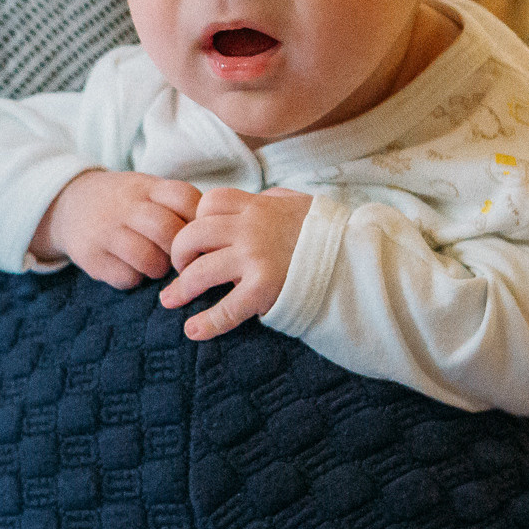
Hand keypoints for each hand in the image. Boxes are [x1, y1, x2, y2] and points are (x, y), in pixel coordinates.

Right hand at [31, 170, 201, 288]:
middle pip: (169, 231)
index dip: (199, 221)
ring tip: (155, 265)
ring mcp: (106, 231)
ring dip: (159, 269)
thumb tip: (217, 233)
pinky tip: (131, 269)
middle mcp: (125, 206)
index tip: (199, 236)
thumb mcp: (146, 189)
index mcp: (146, 187)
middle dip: (182, 253)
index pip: (185, 198)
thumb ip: (176, 204)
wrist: (67, 204)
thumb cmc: (123, 202)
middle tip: (182, 261)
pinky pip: (127, 278)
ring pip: (149, 259)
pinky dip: (135, 279)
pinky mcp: (91, 257)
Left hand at [160, 187, 313, 339]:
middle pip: (193, 233)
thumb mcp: (299, 204)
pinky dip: (206, 322)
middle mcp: (252, 228)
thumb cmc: (327, 234)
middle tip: (180, 268)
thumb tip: (264, 197)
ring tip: (172, 300)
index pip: (209, 202)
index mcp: (259, 206)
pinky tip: (193, 331)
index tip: (196, 238)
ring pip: (200, 270)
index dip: (195, 219)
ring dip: (182, 287)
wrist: (356, 258)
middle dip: (179, 252)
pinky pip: (227, 308)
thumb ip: (275, 201)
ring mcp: (256, 257)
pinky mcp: (264, 288)